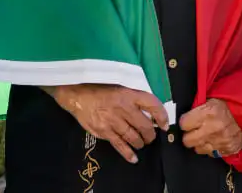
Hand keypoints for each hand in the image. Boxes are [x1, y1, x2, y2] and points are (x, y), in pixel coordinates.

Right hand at [46, 84, 168, 163]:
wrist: (77, 94)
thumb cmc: (99, 88)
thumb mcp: (119, 84)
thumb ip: (133, 96)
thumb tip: (150, 110)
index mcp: (129, 93)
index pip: (152, 105)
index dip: (162, 116)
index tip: (164, 124)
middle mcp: (123, 107)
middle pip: (145, 125)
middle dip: (150, 134)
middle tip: (150, 136)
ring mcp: (113, 120)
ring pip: (134, 137)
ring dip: (140, 142)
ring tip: (141, 143)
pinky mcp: (104, 131)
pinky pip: (119, 145)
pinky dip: (128, 153)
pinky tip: (133, 158)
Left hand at [180, 99, 241, 156]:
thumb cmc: (227, 107)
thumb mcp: (210, 101)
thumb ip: (195, 110)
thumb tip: (181, 117)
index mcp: (207, 113)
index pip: (183, 124)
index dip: (184, 123)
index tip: (187, 122)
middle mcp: (212, 129)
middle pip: (187, 141)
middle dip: (189, 135)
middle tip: (193, 131)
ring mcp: (220, 142)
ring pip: (198, 149)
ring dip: (199, 143)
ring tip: (205, 135)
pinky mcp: (227, 150)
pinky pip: (210, 153)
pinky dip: (211, 148)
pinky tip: (215, 140)